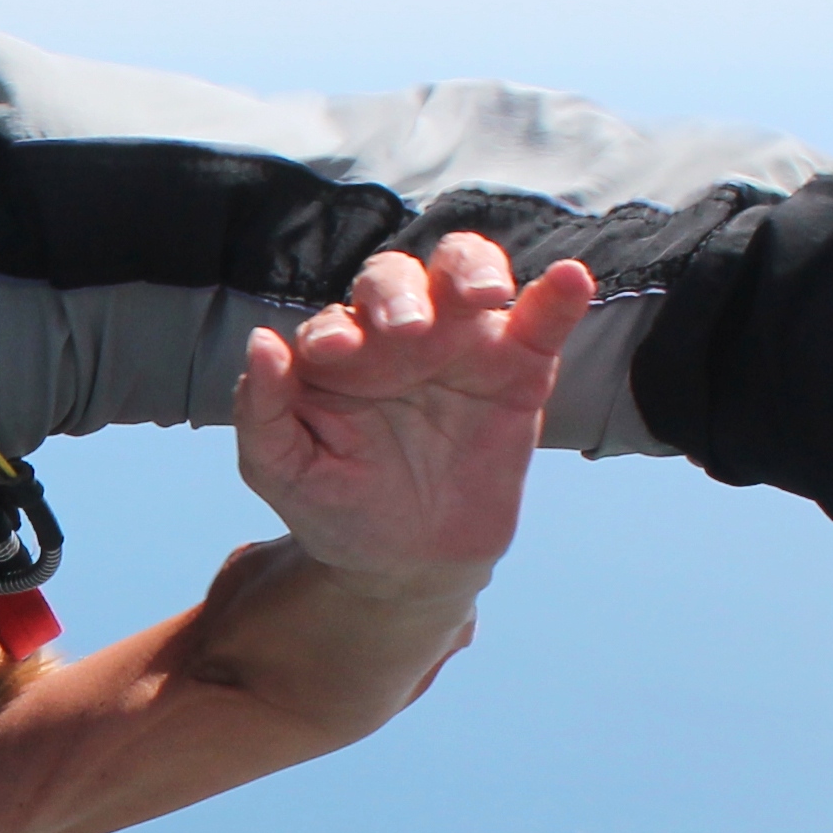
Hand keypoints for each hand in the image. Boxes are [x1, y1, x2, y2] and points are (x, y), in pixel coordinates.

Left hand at [235, 234, 593, 599]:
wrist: (407, 563)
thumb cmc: (337, 506)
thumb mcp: (282, 469)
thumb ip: (263, 409)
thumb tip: (262, 341)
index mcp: (339, 351)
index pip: (338, 317)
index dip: (336, 328)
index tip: (335, 354)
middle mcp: (398, 334)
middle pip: (398, 278)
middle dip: (399, 292)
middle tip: (405, 329)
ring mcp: (461, 344)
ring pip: (466, 273)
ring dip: (472, 269)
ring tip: (481, 294)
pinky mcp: (519, 368)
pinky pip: (541, 320)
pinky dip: (559, 296)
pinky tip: (570, 279)